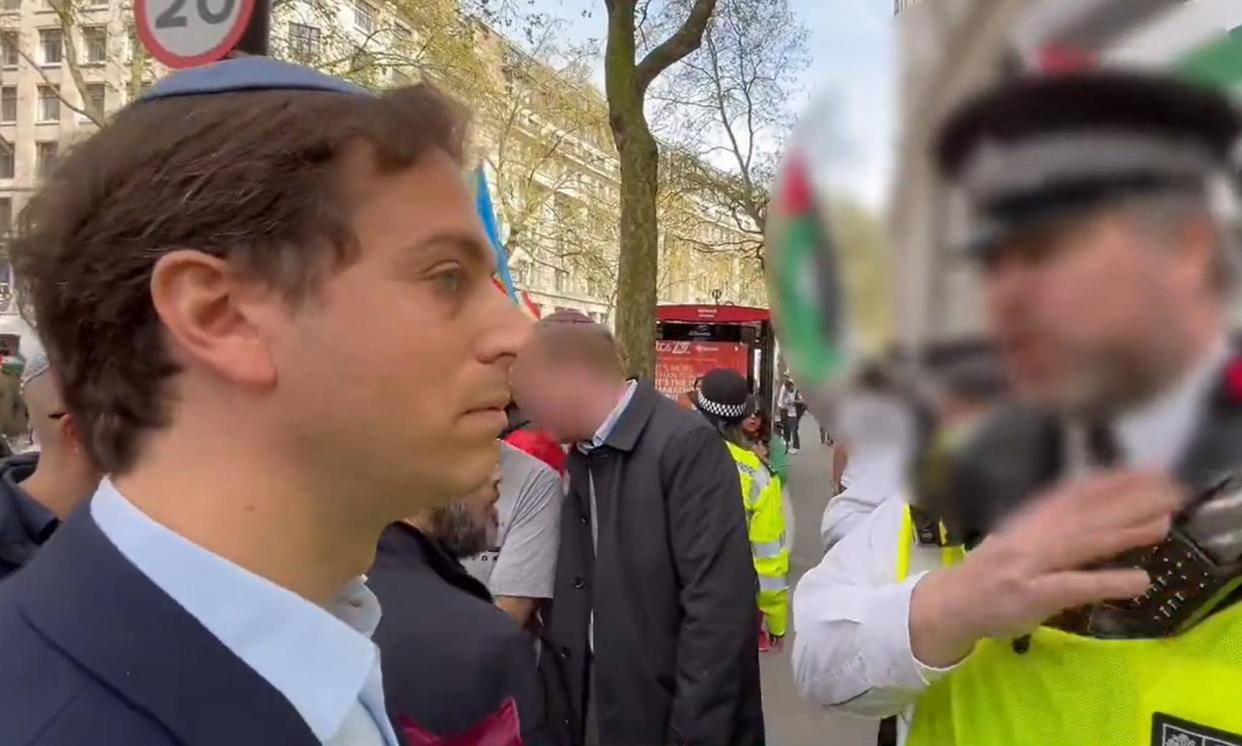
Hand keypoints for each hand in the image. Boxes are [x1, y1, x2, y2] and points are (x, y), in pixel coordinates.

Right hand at [909, 471, 1184, 667]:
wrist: (948, 604)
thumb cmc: (988, 575)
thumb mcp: (1017, 542)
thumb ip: (1050, 528)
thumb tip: (1093, 513)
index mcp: (1028, 521)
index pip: (1073, 493)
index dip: (1111, 481)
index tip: (1147, 471)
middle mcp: (1030, 536)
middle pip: (1086, 513)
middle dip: (1129, 499)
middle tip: (1170, 488)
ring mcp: (1030, 564)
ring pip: (1083, 543)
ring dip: (1125, 533)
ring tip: (1164, 524)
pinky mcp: (1031, 594)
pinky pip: (1074, 585)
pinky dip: (1107, 581)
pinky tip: (1138, 581)